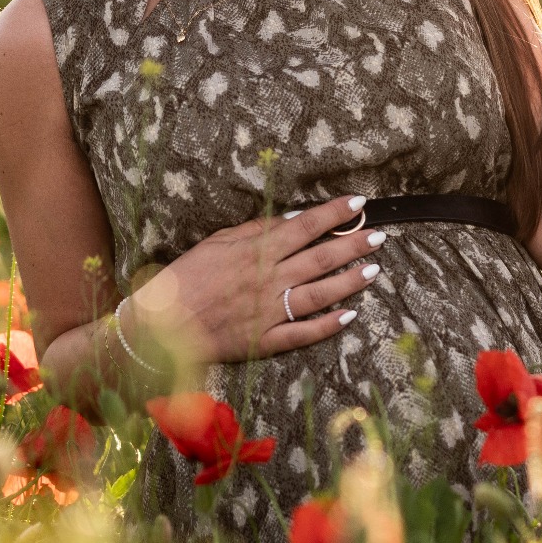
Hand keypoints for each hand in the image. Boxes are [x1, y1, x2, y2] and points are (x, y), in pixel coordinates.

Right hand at [121, 196, 384, 364]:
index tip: (359, 202)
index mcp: (257, 250)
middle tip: (378, 236)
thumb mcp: (217, 242)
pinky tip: (349, 315)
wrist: (162, 323)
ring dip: (350, 281)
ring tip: (374, 271)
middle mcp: (269, 279)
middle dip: (354, 245)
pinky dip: (329, 325)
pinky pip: (304, 333)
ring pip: (321, 294)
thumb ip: (255, 231)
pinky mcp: (266, 340)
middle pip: (322, 258)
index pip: (306, 226)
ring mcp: (270, 311)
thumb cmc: (186, 276)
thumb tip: (290, 219)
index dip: (335, 213)